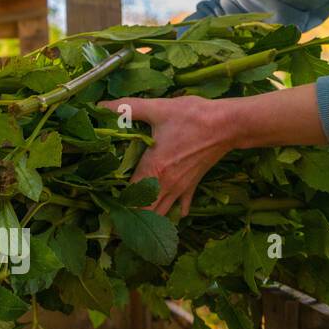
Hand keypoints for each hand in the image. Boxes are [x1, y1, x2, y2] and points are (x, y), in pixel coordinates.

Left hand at [98, 95, 235, 216]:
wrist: (227, 124)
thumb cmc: (192, 117)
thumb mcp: (158, 108)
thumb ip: (127, 108)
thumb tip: (100, 105)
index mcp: (152, 169)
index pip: (129, 196)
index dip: (117, 202)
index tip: (106, 203)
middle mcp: (165, 184)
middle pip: (144, 211)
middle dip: (130, 217)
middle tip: (117, 218)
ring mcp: (180, 187)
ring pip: (162, 212)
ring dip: (150, 217)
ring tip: (137, 223)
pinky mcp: (193, 184)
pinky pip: (183, 204)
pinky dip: (175, 211)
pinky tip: (174, 215)